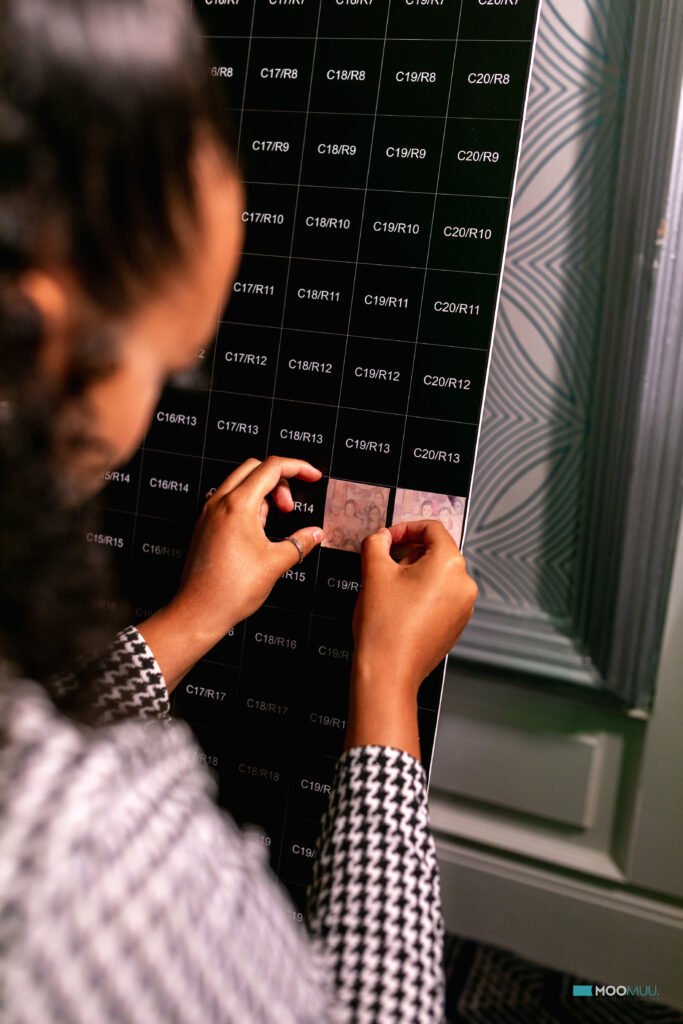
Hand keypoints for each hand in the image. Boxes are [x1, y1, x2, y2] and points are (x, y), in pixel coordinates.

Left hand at [137, 456, 323, 689]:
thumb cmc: (230, 590)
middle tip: (290, 506)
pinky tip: (256, 531)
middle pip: (254, 468)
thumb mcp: (276, 563)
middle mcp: (219, 502)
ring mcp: (208, 513)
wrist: (199, 612)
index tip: (312, 476)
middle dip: (279, 480)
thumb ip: (300, 542)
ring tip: (273, 523)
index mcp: (237, 505)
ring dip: (263, 493)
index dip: (298, 467)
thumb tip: (315, 534)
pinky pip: (228, 500)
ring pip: (240, 483)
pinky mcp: (204, 525)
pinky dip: (247, 505)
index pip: (272, 467)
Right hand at [345, 520, 477, 760]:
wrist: (388, 672)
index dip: (405, 528)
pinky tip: (399, 606)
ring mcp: (463, 608)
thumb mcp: (373, 572)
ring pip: (438, 576)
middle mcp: (464, 584)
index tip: (387, 538)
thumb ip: (376, 543)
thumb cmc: (384, 625)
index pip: (432, 529)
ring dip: (414, 573)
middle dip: (408, 552)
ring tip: (389, 588)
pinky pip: (440, 597)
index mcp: (450, 564)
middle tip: (383, 563)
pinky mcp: (455, 625)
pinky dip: (421, 594)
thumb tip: (380, 537)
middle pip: (437, 552)